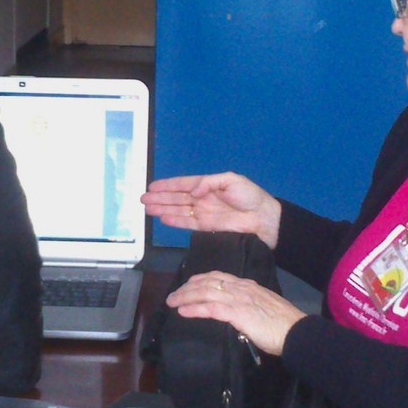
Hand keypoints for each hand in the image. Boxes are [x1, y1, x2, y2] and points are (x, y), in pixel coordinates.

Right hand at [141, 172, 281, 247]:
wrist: (264, 220)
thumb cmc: (250, 196)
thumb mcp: (231, 180)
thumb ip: (209, 183)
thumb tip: (193, 190)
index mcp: (208, 185)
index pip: (183, 184)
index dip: (167, 185)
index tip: (152, 187)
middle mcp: (202, 198)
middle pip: (177, 198)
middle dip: (160, 198)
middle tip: (143, 199)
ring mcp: (203, 213)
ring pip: (178, 211)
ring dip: (163, 209)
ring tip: (148, 209)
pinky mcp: (206, 227)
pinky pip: (187, 224)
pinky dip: (175, 222)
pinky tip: (163, 219)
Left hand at [165, 270, 306, 355]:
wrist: (296, 332)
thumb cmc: (283, 324)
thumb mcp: (263, 307)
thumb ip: (248, 305)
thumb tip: (235, 311)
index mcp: (248, 286)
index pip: (218, 277)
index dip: (200, 279)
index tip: (188, 284)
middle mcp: (241, 288)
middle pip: (207, 282)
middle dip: (187, 288)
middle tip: (173, 295)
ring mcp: (239, 299)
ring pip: (205, 293)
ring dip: (185, 296)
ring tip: (172, 302)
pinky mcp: (237, 313)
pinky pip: (210, 308)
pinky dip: (194, 308)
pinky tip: (183, 311)